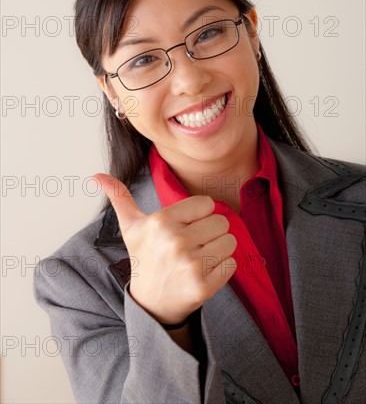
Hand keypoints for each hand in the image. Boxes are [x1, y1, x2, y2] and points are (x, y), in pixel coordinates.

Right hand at [92, 173, 236, 324]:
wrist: (149, 304)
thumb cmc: (144, 258)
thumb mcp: (131, 227)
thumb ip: (119, 197)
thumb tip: (95, 175)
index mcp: (161, 222)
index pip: (207, 203)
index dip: (199, 215)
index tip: (186, 227)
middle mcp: (175, 241)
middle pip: (221, 222)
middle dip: (211, 233)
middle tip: (192, 245)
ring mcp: (190, 265)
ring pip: (229, 242)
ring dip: (219, 250)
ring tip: (198, 258)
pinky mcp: (203, 287)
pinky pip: (231, 265)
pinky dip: (222, 270)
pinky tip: (203, 273)